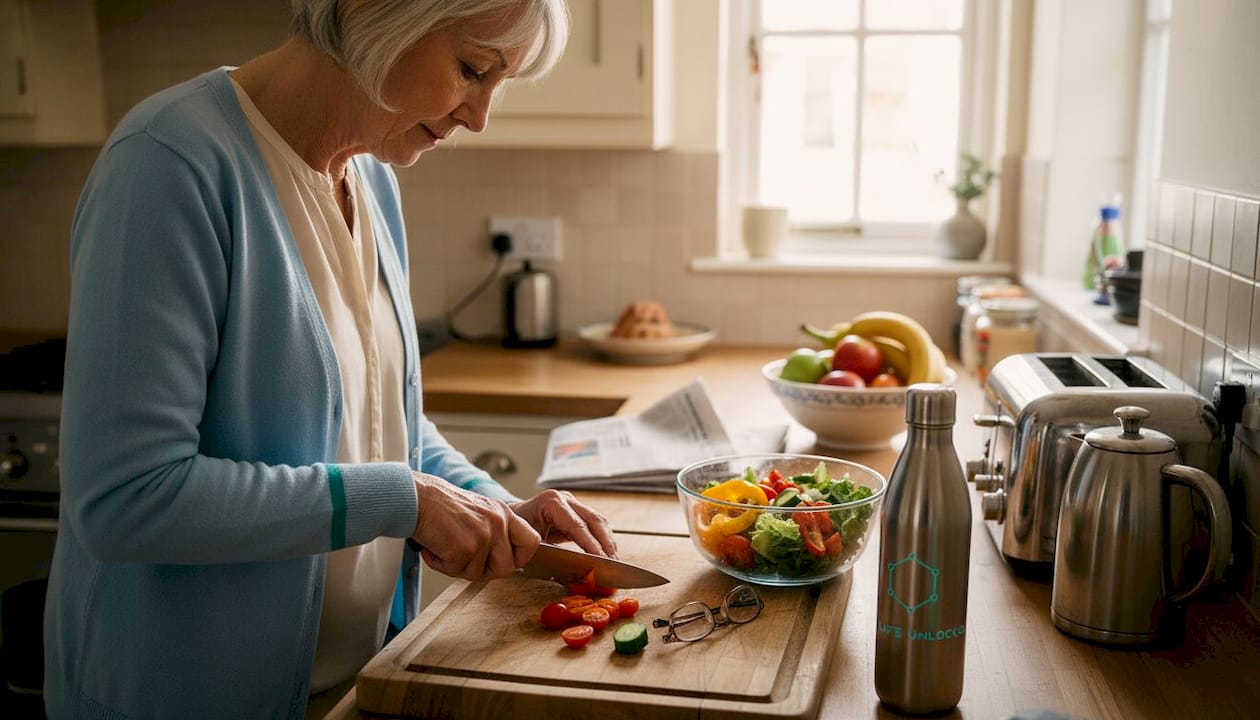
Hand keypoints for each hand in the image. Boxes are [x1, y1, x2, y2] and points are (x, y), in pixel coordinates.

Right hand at [411, 472, 539, 580]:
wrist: (417, 497)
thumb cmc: (442, 506)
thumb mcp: (480, 511)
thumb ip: (496, 532)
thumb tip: (507, 562)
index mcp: (504, 514)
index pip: (532, 543)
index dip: (520, 558)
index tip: (505, 561)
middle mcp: (498, 523)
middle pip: (507, 568)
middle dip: (484, 570)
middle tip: (464, 559)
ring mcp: (483, 536)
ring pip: (479, 574)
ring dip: (459, 567)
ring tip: (445, 547)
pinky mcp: (465, 548)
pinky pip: (456, 572)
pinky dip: (440, 564)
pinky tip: (434, 547)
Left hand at [510, 489, 617, 557]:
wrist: (507, 519)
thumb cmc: (515, 532)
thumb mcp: (529, 544)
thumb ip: (552, 555)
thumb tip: (576, 570)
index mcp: (551, 502)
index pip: (578, 526)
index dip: (593, 545)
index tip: (604, 562)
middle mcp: (564, 498)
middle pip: (594, 520)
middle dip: (606, 544)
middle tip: (614, 564)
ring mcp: (571, 502)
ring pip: (599, 521)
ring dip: (608, 542)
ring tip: (614, 562)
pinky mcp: (576, 510)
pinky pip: (594, 524)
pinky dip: (602, 539)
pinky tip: (607, 554)